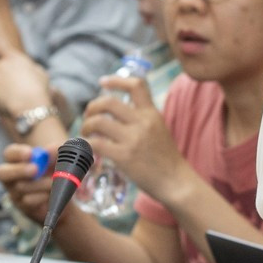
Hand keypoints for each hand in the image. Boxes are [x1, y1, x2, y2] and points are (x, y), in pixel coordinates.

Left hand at [0, 20, 54, 121]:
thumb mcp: (39, 73)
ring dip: (7, 88)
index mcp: (13, 57)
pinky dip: (2, 97)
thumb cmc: (40, 89)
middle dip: (8, 76)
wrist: (32, 107)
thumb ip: (27, 68)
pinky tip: (13, 101)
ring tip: (21, 96)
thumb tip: (21, 72)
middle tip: (22, 86)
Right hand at [0, 143, 53, 223]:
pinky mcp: (23, 206)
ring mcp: (14, 192)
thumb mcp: (55, 160)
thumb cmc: (52, 172)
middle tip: (36, 169)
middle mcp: (10, 176)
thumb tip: (50, 150)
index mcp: (15, 160)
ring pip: (20, 188)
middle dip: (19, 170)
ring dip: (39, 184)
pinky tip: (50, 193)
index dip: (18, 153)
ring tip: (53, 181)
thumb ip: (53, 153)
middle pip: (2, 173)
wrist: (59, 196)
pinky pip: (29, 202)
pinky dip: (42, 196)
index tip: (30, 153)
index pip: (9, 154)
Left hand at [82, 77, 186, 200]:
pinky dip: (87, 146)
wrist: (176, 182)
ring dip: (86, 127)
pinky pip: (96, 144)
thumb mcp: (160, 129)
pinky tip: (89, 150)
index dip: (116, 80)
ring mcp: (132, 139)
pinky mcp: (123, 157)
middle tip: (88, 117)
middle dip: (92, 107)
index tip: (102, 83)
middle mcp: (142, 122)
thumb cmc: (167, 159)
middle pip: (108, 102)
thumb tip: (119, 114)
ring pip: (98, 122)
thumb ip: (142, 119)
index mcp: (152, 114)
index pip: (136, 85)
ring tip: (87, 135)